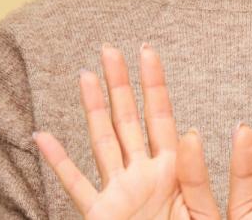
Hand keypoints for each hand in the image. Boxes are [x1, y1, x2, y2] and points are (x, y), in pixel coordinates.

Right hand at [32, 43, 220, 219]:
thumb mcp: (209, 210)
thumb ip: (206, 175)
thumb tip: (194, 133)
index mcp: (172, 171)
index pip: (161, 117)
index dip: (153, 84)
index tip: (146, 51)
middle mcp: (143, 176)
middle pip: (128, 120)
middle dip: (119, 84)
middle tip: (110, 48)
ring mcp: (119, 194)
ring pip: (102, 143)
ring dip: (91, 110)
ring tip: (84, 75)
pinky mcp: (102, 215)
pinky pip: (77, 186)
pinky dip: (59, 162)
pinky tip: (42, 137)